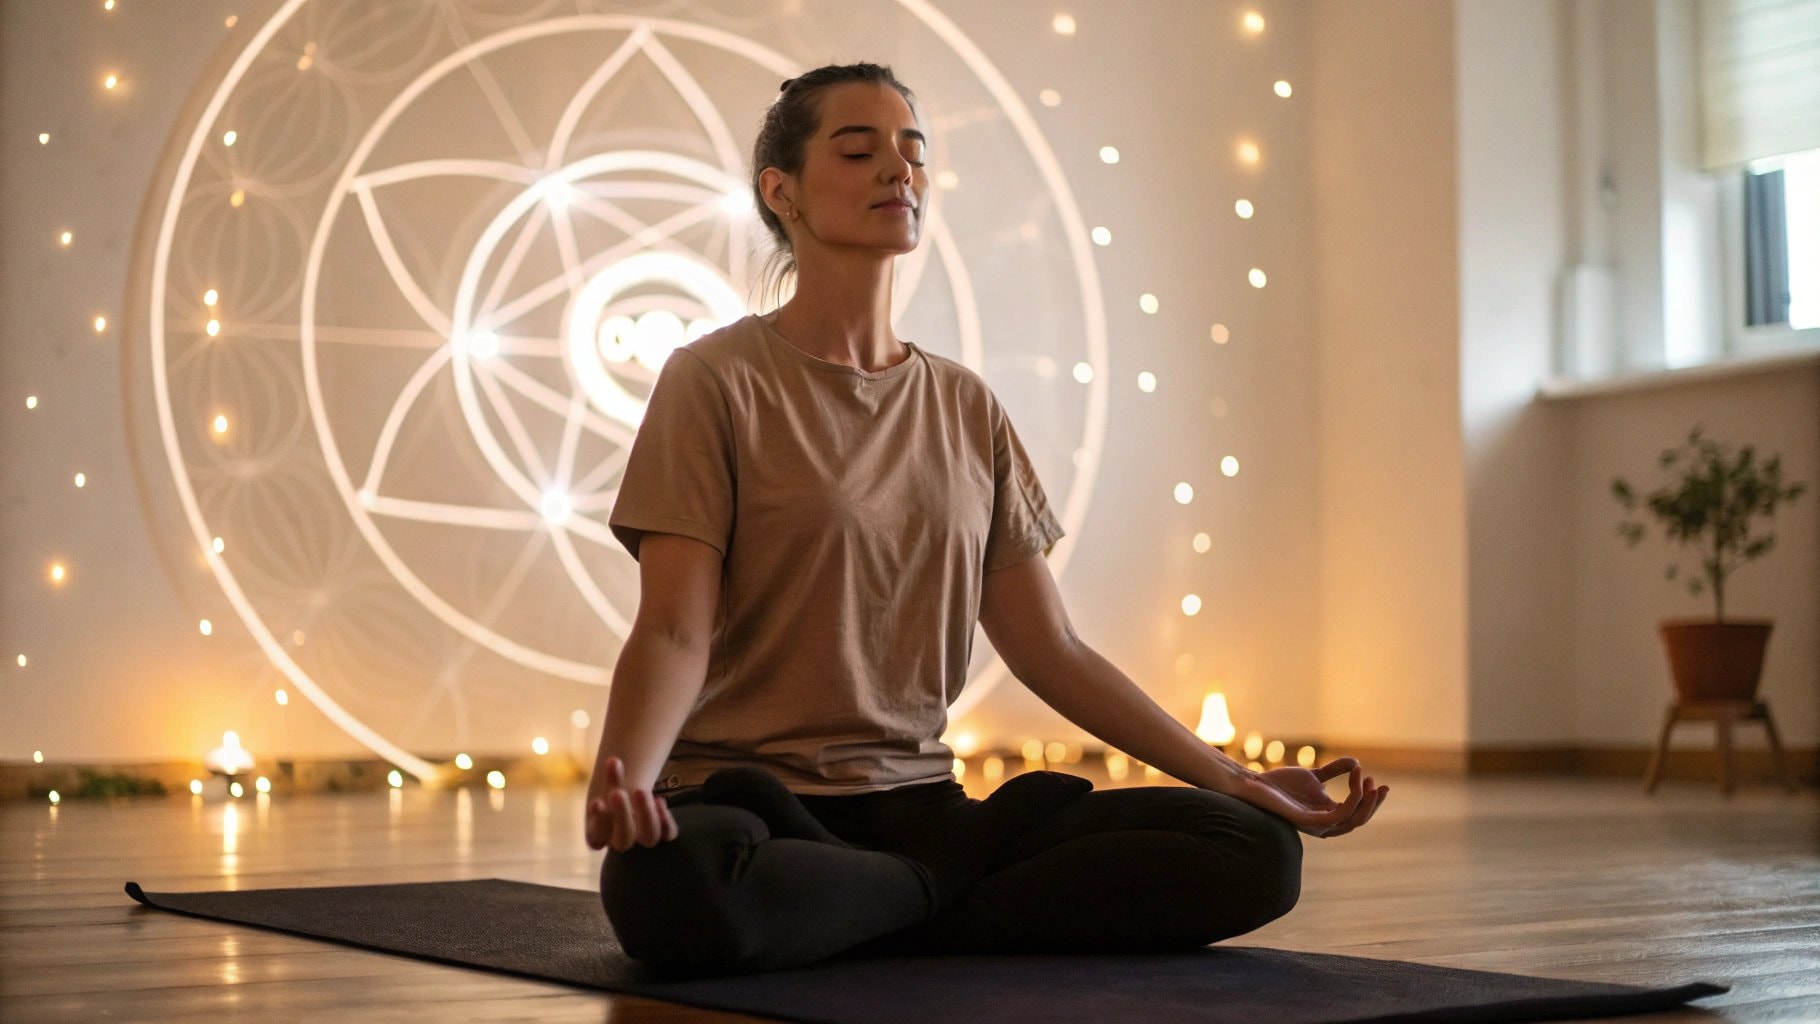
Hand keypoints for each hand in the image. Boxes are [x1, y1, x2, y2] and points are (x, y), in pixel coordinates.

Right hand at [584, 755, 679, 851]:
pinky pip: (668, 834)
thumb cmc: (612, 786)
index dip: (599, 823)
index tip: (596, 802)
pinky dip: (666, 820)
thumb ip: (611, 779)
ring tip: (639, 791)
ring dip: (646, 814)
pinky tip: (659, 800)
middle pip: (623, 840)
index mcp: (600, 836)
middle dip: (621, 815)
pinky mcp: (662, 832)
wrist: (631, 791)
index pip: (596, 839)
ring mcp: (643, 839)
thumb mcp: (608, 784)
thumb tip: (615, 761)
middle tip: (616, 793)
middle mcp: (621, 842)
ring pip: (649, 838)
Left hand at [1227, 757, 1386, 838]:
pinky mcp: (1310, 821)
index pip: (1356, 814)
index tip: (1374, 779)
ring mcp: (1318, 825)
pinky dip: (1353, 798)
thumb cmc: (1281, 783)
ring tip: (1370, 781)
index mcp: (1327, 816)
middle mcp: (1325, 825)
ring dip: (1366, 801)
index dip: (1370, 800)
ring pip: (1353, 820)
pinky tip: (1356, 780)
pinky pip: (1340, 814)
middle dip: (1374, 804)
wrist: (1256, 785)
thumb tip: (1357, 762)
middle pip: (1359, 820)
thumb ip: (1334, 771)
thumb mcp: (1314, 776)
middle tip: (1381, 785)